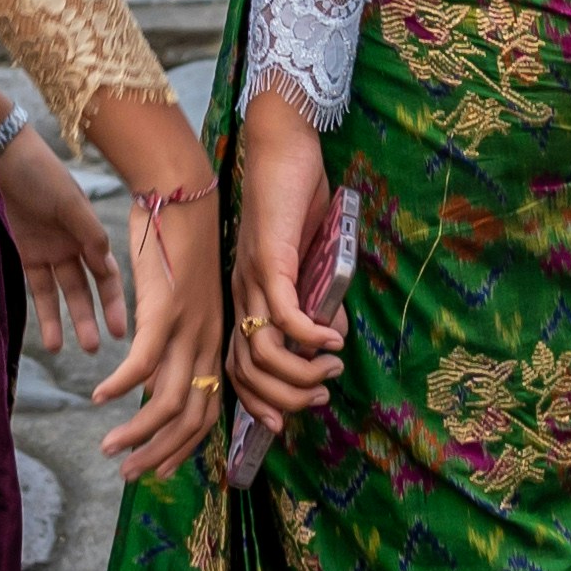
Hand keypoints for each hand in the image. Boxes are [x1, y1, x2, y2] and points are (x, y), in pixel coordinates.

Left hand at [0, 125, 117, 352]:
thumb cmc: (40, 173)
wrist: (0, 157)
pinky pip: (35, 289)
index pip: (106, 273)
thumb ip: (88, 234)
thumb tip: (106, 267)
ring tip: (65, 351)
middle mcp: (71, 245)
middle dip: (90, 317)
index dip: (114, 301)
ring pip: (60, 294)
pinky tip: (48, 336)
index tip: (119, 330)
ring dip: (64, 320)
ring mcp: (47, 251)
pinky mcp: (23, 254)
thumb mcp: (69, 202)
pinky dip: (42, 312)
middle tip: (94, 349)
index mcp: (88, 231)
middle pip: (84, 288)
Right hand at [91, 180, 229, 483]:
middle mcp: (208, 341)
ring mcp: (189, 327)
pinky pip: (144, 361)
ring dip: (138, 432)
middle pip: (192, 417)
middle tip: (129, 475)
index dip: (185, 446)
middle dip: (160, 454)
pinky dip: (121, 386)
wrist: (181, 192)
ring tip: (109, 450)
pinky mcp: (165, 308)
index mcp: (214, 341)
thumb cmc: (178, 241)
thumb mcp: (184, 297)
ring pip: (169, 400)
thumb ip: (175, 336)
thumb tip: (152, 367)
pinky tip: (100, 398)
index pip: (208, 411)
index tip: (158, 468)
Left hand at [225, 88, 341, 425]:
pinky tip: (332, 341)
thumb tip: (330, 338)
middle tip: (317, 402)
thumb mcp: (310, 260)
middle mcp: (241, 294)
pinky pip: (284, 310)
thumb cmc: (294, 199)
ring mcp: (252, 277)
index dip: (257, 403)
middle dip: (279, 401)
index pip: (238, 368)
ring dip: (299, 373)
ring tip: (329, 373)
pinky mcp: (270, 257)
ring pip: (265, 348)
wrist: (281, 144)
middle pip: (246, 370)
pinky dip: (309, 334)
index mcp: (244, 298)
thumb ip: (317, 300)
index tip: (283, 426)